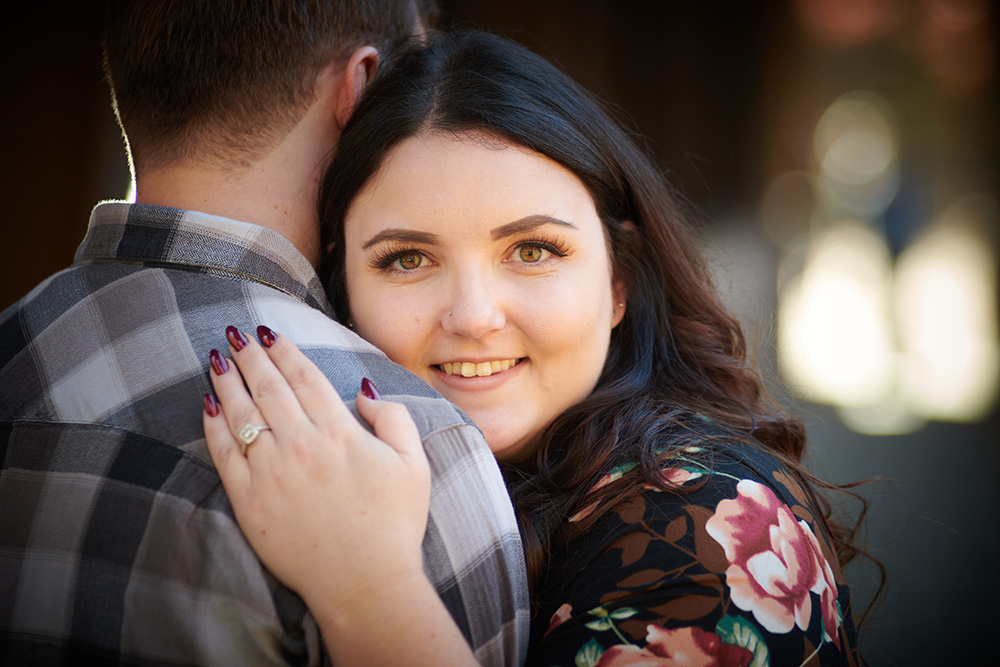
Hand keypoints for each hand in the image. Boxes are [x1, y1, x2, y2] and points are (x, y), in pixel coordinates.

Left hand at [202, 326, 430, 623]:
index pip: (304, 377)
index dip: (284, 351)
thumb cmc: (394, 524)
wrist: (365, 582)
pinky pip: (225, 454)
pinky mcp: (249, 501)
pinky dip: (214, 426)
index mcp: (339, 432)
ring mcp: (271, 473)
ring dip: (228, 382)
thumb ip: (394, 418)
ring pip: (242, 414)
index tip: (269, 333)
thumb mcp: (414, 464)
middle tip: (235, 334)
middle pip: (268, 387)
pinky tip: (208, 407)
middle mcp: (301, 445)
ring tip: (217, 358)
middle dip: (250, 356)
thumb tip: (362, 391)